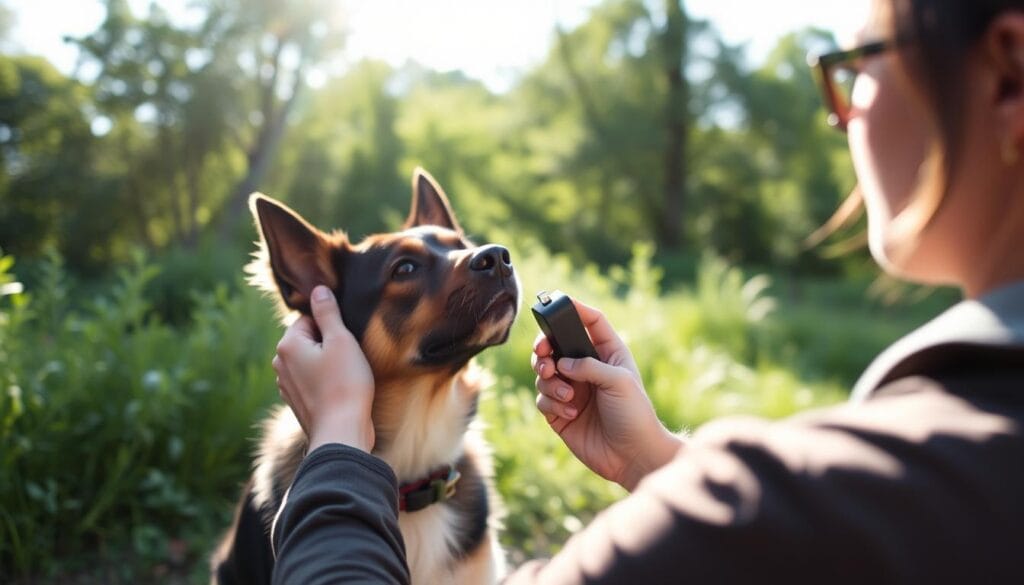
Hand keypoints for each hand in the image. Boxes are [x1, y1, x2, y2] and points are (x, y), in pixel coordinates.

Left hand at [273, 285, 375, 453]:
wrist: (341, 431)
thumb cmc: (345, 384)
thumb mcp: (341, 341)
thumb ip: (328, 313)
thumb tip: (318, 289)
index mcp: (287, 344)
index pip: (310, 318)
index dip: (332, 327)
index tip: (346, 343)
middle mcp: (280, 363)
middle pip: (309, 339)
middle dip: (329, 345)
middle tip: (348, 360)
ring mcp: (286, 384)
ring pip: (311, 360)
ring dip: (328, 364)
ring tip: (346, 377)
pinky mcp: (297, 401)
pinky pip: (312, 380)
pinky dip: (325, 381)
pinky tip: (340, 390)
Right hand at [532, 299, 681, 490]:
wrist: (632, 456)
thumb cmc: (635, 415)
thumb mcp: (619, 382)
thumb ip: (589, 365)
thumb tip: (561, 362)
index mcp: (608, 354)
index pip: (591, 322)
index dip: (575, 308)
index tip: (558, 300)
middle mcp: (587, 369)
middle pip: (556, 345)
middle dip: (544, 347)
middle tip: (543, 354)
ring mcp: (572, 390)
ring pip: (543, 372)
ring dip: (549, 380)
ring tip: (567, 394)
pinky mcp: (560, 412)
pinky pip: (542, 398)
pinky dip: (552, 402)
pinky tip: (571, 413)